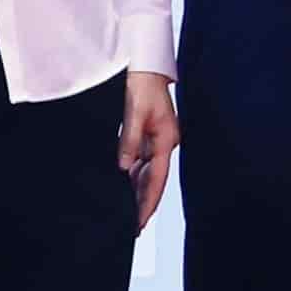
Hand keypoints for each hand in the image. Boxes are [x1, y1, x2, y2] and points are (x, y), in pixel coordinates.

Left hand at [118, 69, 178, 226]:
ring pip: (147, 172)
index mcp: (166, 139)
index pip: (157, 178)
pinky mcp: (150, 134)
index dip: (148, 202)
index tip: (139, 222)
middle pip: (154, 179)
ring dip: (138, 192)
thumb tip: (123, 168)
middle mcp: (165, 142)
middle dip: (143, 203)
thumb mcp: (133, 112)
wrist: (145, 63)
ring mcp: (158, 139)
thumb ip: (129, 141)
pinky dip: (133, 176)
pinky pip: (142, 161)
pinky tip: (125, 187)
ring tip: (128, 214)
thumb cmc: (142, 83)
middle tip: (133, 227)